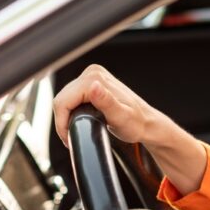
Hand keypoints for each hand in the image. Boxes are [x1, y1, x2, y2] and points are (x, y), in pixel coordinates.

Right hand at [53, 64, 207, 194]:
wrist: (147, 123)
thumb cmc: (136, 123)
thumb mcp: (120, 117)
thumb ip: (106, 102)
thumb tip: (92, 87)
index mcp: (95, 78)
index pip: (63, 100)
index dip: (62, 122)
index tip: (69, 137)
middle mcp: (93, 73)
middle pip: (62, 98)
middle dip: (63, 120)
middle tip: (72, 137)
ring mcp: (93, 76)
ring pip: (65, 98)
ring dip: (67, 116)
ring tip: (77, 130)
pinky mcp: (92, 82)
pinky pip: (72, 97)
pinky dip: (72, 110)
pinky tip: (81, 120)